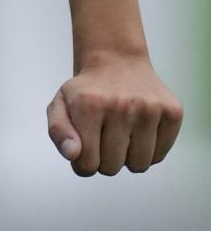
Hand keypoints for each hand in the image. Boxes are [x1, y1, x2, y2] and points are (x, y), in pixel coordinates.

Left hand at [46, 53, 184, 175]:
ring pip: (139, 165)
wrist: (118, 63)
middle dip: (104, 161)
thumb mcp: (59, 107)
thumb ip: (58, 132)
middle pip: (112, 167)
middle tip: (103, 140)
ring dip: (128, 159)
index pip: (87, 165)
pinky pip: (159, 155)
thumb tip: (73, 154)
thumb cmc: (85, 92)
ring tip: (121, 138)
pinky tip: (139, 134)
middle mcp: (123, 106)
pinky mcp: (173, 111)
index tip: (85, 150)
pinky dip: (148, 152)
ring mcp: (151, 108)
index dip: (83, 164)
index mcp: (90, 107)